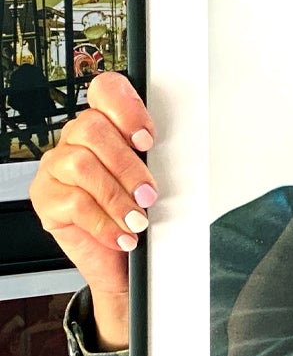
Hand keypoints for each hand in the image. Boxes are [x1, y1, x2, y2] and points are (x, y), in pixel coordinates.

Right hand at [27, 73, 155, 350]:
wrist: (122, 264)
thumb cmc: (139, 216)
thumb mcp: (152, 181)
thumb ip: (156, 158)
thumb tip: (183, 151)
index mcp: (104, 127)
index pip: (105, 91)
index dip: (125, 109)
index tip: (147, 139)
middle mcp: (75, 142)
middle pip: (92, 129)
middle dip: (128, 165)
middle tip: (149, 193)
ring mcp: (55, 170)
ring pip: (81, 164)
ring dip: (117, 196)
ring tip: (137, 220)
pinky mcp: (46, 199)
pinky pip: (73, 202)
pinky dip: (104, 221)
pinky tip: (121, 234)